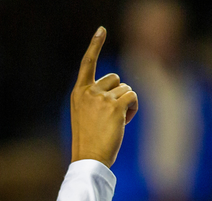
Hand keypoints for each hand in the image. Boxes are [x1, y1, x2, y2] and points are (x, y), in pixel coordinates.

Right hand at [69, 27, 137, 167]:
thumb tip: (123, 90)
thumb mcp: (86, 116)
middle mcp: (88, 92)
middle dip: (118, 94)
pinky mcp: (115, 106)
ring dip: (126, 104)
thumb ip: (96, 99)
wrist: (89, 159)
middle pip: (114, 78)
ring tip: (117, 123)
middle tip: (112, 115)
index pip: (87, 63)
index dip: (95, 45)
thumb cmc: (89, 141)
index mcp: (78, 93)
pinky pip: (132, 97)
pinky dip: (133, 108)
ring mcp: (101, 98)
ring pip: (126, 89)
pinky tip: (125, 122)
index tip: (102, 30)